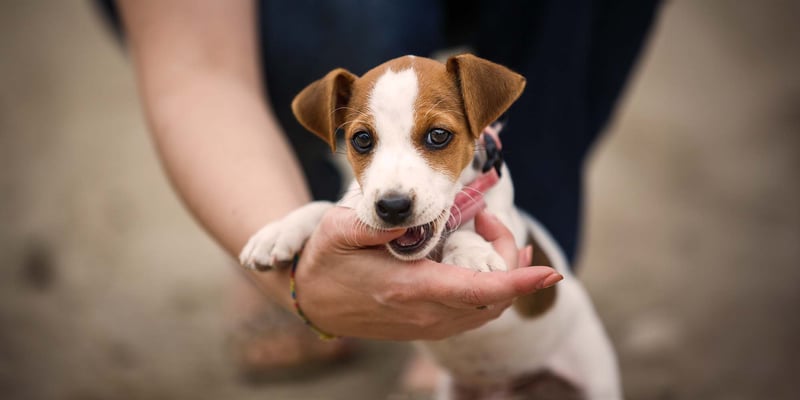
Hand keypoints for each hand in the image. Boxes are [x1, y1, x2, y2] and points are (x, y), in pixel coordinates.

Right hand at [293, 207, 561, 339]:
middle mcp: (426, 314)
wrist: (311, 302)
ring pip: (489, 308)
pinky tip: (483, 259)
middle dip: (511, 259)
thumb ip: (377, 222)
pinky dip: (491, 288)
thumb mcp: (340, 231)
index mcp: (409, 289)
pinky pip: (475, 312)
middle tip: (487, 219)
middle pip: (494, 298)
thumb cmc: (325, 261)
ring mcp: (429, 324)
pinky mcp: (428, 325)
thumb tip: (414, 214)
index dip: (519, 281)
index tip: (548, 271)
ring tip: (488, 232)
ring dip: (503, 274)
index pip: (478, 290)